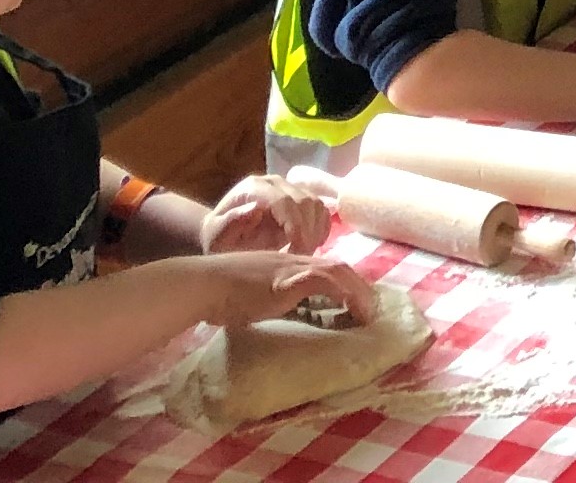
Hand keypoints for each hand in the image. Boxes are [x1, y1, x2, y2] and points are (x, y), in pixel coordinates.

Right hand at [180, 248, 381, 328]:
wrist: (202, 285)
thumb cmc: (222, 294)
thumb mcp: (257, 294)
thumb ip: (275, 298)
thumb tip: (287, 314)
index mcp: (288, 264)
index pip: (327, 267)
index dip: (347, 283)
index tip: (360, 302)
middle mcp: (294, 260)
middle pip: (338, 265)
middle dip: (360, 287)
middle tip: (372, 310)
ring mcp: (290, 268)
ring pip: (335, 270)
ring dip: (357, 291)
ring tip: (368, 313)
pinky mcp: (284, 280)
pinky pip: (321, 280)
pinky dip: (340, 291)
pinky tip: (351, 307)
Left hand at [201, 175, 331, 255]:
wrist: (224, 235)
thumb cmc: (219, 239)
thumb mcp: (217, 236)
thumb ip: (232, 222)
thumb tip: (256, 209)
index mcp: (254, 187)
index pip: (284, 201)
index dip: (294, 226)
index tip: (295, 253)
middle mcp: (275, 182)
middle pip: (304, 202)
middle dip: (307, 233)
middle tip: (301, 259)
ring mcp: (291, 189)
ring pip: (316, 205)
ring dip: (315, 232)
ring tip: (305, 255)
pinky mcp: (302, 200)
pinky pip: (322, 212)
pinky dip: (321, 230)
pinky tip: (313, 247)